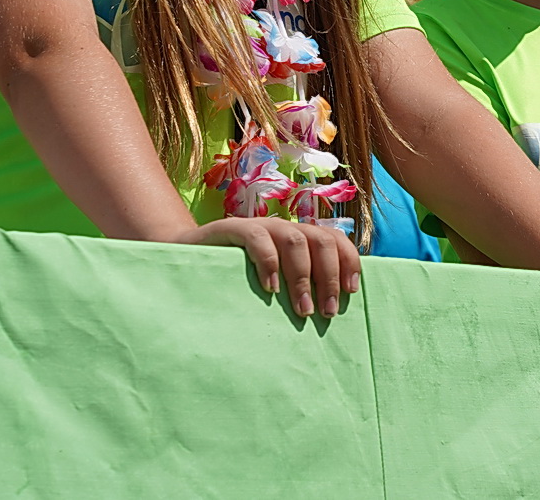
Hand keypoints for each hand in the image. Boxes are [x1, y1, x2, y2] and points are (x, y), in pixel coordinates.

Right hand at [182, 217, 361, 317]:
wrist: (187, 259)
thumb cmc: (238, 279)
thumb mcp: (275, 283)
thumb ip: (299, 287)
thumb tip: (333, 312)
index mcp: (299, 238)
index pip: (334, 239)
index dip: (348, 261)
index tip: (352, 292)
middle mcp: (284, 228)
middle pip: (320, 240)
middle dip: (329, 277)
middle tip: (327, 312)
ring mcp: (260, 226)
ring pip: (294, 239)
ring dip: (303, 276)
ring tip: (303, 310)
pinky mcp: (232, 228)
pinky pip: (256, 237)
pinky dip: (268, 262)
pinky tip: (270, 288)